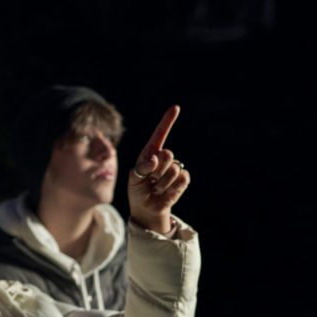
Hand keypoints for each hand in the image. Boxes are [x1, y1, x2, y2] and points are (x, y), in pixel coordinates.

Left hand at [127, 105, 190, 233]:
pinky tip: (165, 192)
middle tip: (150, 181)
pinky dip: (171, 188)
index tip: (176, 108)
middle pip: (167, 154)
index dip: (167, 121)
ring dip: (162, 183)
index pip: (160, 134)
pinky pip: (182, 179)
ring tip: (156, 188)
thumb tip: (154, 159)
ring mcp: (174, 168)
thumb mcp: (133, 179)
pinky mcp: (183, 179)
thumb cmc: (137, 191)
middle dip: (157, 170)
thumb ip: (141, 167)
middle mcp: (163, 158)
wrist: (146, 208)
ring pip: (173, 169)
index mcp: (150, 153)